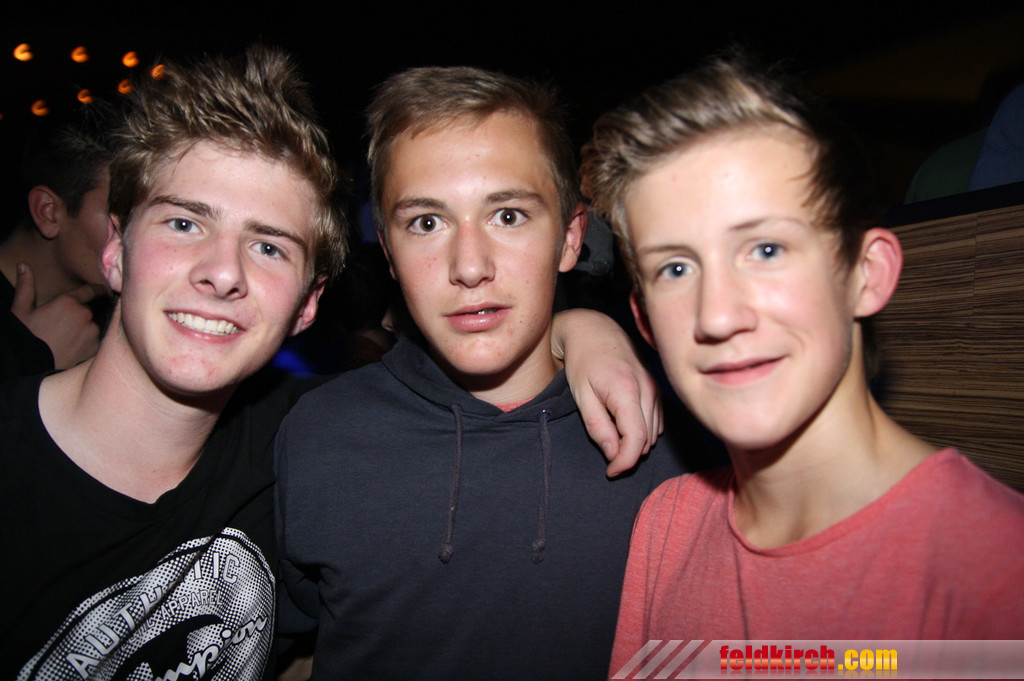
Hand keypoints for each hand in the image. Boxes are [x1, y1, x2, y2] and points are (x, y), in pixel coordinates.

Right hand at [11, 262, 104, 368]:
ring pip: (93, 326)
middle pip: (90, 310)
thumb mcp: (21, 309)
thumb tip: (23, 265)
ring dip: (85, 329)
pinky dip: (87, 342)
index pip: (91, 290)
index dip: (96, 289)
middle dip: (82, 315)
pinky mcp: (94, 348)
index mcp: (68, 301)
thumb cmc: (23, 335)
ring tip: (67, 339)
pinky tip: (73, 347)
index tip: (102, 290)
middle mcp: (85, 314)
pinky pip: (95, 341)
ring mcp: (92, 332)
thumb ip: (26, 285)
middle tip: (66, 326)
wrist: (28, 364)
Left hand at [551, 309, 662, 476]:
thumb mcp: (581, 395)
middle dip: (627, 455)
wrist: (594, 329)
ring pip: (653, 433)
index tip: (610, 472)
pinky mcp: (656, 388)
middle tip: (606, 459)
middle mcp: (647, 390)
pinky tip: (624, 426)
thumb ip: (598, 426)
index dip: (624, 462)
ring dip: (635, 444)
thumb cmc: (582, 361)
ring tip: (612, 439)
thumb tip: (614, 454)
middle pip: (647, 440)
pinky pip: (656, 421)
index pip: (636, 439)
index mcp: (627, 391)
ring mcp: (655, 388)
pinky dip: (643, 431)